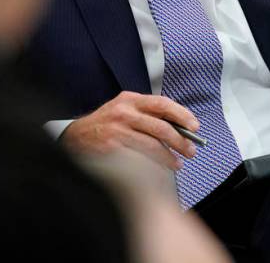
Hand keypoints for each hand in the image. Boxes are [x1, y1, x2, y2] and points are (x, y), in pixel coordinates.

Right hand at [62, 92, 200, 170]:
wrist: (75, 137)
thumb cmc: (105, 124)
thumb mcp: (124, 109)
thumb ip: (147, 113)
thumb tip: (179, 126)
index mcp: (130, 100)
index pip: (162, 104)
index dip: (181, 115)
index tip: (194, 126)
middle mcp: (124, 113)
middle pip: (160, 127)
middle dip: (180, 141)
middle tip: (190, 150)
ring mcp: (117, 131)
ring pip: (152, 145)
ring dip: (169, 157)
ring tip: (177, 164)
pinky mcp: (112, 149)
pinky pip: (139, 159)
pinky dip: (153, 166)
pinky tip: (159, 169)